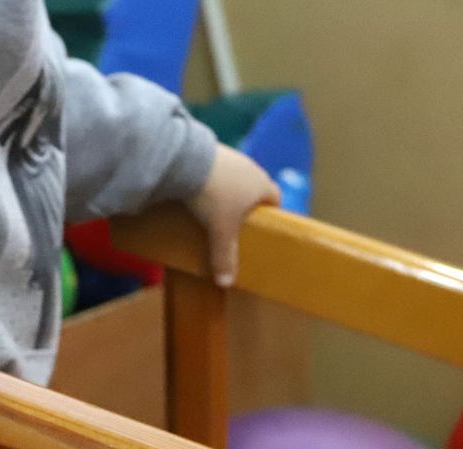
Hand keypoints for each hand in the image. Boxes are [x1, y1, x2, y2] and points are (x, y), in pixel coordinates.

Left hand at [185, 145, 280, 288]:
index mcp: (262, 185)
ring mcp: (231, 157)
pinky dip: (212, 180)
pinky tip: (200, 190)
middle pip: (255, 187)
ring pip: (236, 177)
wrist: (188, 160)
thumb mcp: (220, 231)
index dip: (271, 211)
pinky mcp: (211, 150)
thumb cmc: (214, 197)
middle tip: (238, 220)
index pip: (275, 198)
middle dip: (249, 202)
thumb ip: (225, 256)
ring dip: (229, 189)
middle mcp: (251, 168)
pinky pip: (217, 169)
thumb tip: (226, 283)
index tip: (263, 224)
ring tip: (216, 207)